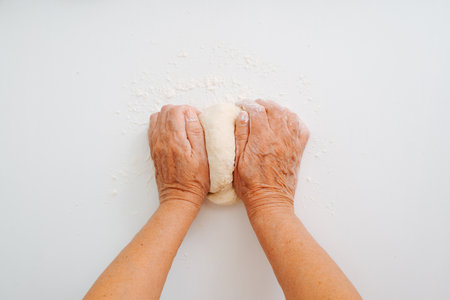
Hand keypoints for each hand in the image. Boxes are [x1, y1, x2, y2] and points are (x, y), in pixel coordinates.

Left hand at [148, 105, 209, 208]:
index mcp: (175, 140)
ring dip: (170, 117)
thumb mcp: (203, 156)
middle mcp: (162, 140)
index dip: (190, 111)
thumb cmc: (195, 180)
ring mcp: (155, 145)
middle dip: (180, 111)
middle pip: (166, 111)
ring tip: (182, 126)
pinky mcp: (154, 150)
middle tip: (191, 121)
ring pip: (157, 117)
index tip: (198, 119)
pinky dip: (162, 125)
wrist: (179, 197)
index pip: (177, 110)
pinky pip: (153, 128)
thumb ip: (196, 132)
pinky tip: (173, 133)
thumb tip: (191, 114)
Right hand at [234, 100, 308, 217]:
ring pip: (289, 116)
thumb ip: (240, 136)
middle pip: (274, 109)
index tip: (241, 106)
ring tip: (268, 111)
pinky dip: (294, 120)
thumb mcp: (236, 161)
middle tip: (254, 106)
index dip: (248, 105)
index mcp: (261, 140)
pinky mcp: (297, 151)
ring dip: (278, 109)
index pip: (257, 111)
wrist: (270, 201)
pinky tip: (286, 121)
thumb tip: (243, 116)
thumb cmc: (250, 185)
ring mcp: (290, 144)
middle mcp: (278, 139)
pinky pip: (301, 129)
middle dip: (263, 103)